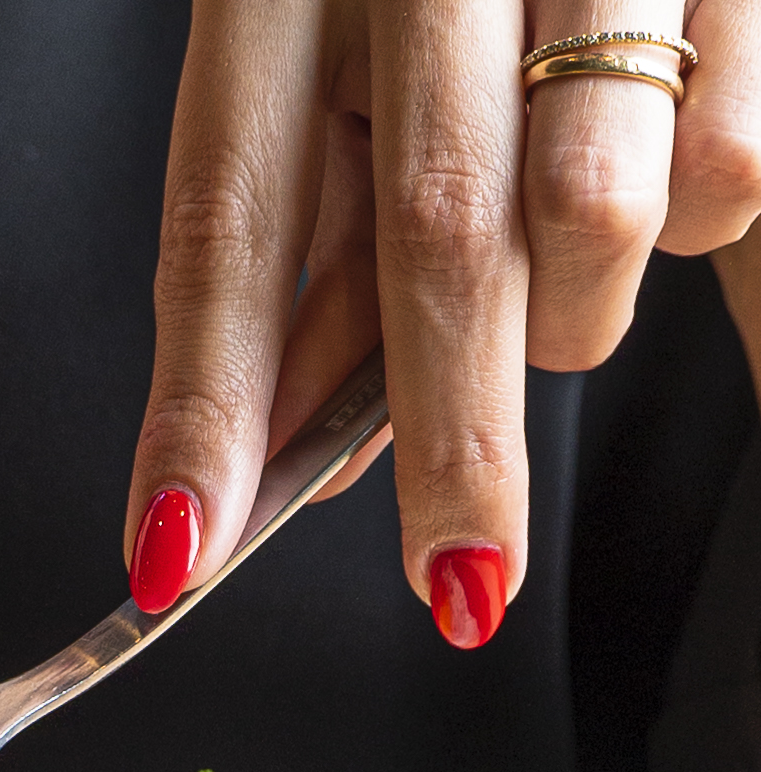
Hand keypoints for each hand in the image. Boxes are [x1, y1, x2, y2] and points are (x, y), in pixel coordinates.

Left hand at [125, 1, 760, 645]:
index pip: (226, 223)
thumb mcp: (326, 71)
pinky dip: (682, 220)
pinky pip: (724, 173)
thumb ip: (313, 251)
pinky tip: (649, 164)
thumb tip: (305, 455)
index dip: (203, 408)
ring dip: (570, 317)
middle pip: (437, 234)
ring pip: (596, 215)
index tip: (180, 552)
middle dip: (447, 440)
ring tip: (553, 280)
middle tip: (456, 584)